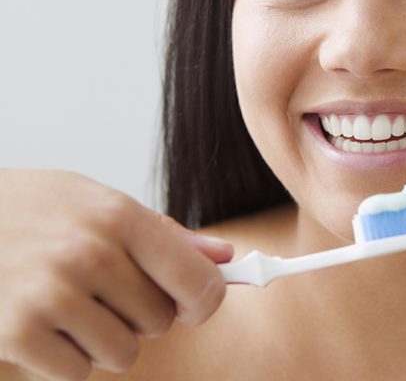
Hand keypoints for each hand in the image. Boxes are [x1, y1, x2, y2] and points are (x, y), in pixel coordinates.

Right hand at [0, 169, 233, 380]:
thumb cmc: (35, 210)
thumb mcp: (99, 202)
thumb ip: (165, 234)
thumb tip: (224, 256)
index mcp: (120, 217)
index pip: (198, 280)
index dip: (204, 301)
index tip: (193, 304)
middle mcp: (91, 253)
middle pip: (161, 321)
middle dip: (141, 314)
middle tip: (104, 291)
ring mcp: (52, 294)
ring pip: (124, 352)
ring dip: (105, 340)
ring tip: (72, 306)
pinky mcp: (18, 332)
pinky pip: (77, 372)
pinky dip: (66, 359)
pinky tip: (44, 324)